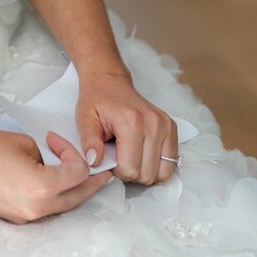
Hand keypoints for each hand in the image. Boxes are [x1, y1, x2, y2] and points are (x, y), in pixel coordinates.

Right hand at [0, 126, 112, 223]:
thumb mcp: (21, 142)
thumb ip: (44, 155)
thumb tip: (49, 165)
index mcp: (42, 188)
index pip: (77, 173)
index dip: (73, 152)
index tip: (55, 139)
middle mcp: (37, 210)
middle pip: (77, 198)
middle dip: (91, 183)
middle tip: (103, 172)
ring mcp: (24, 218)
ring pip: (62, 207)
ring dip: (73, 191)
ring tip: (79, 175)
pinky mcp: (12, 218)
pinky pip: (43, 209)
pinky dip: (53, 197)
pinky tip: (50, 182)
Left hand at [76, 67, 178, 185]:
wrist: (109, 81)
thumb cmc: (97, 99)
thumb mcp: (84, 119)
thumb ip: (89, 143)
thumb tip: (95, 163)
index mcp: (132, 121)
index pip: (130, 169)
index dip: (116, 172)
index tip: (109, 160)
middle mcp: (153, 123)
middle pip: (148, 174)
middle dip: (130, 173)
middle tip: (118, 157)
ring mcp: (165, 125)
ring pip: (162, 173)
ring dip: (145, 171)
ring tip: (130, 156)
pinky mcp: (171, 128)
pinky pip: (171, 163)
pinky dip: (157, 165)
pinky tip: (142, 154)